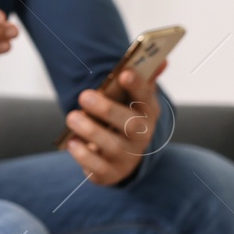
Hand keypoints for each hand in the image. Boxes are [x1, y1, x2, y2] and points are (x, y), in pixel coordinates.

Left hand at [62, 61, 164, 185]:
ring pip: (112, 146)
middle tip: (84, 95)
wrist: (123, 157)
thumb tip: (162, 60)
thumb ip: (143, 79)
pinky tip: (71, 143)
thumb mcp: (133, 100)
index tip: (124, 73)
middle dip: (107, 109)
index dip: (137, 86)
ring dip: (91, 131)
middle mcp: (141, 136)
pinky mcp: (110, 173)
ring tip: (72, 117)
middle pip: (130, 124)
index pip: (146, 98)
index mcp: (147, 113)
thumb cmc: (124, 118)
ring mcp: (127, 156)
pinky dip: (83, 155)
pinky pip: (98, 167)